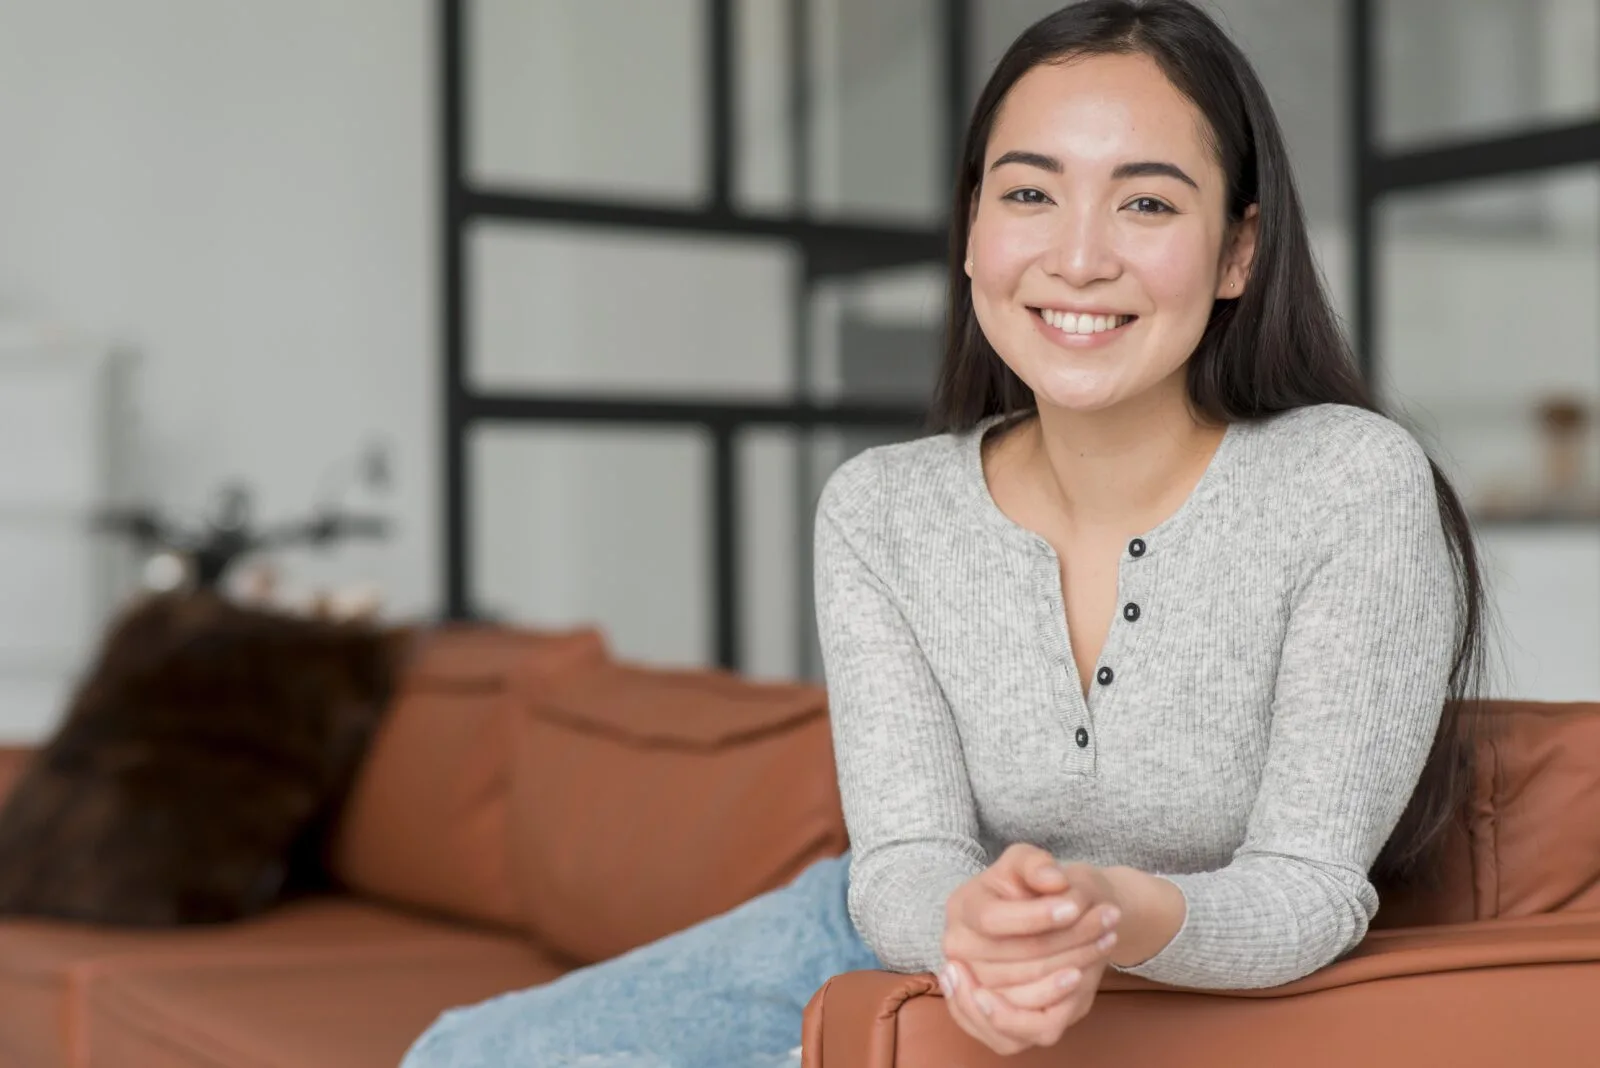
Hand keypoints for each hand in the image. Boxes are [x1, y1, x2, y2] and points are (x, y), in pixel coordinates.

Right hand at [938, 845, 1122, 1052]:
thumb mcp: (1026, 862)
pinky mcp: (996, 1021)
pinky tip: (1080, 976)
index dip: (1036, 916)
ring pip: (1026, 993)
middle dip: (1071, 939)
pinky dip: (1058, 1001)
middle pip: (1017, 959)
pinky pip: (1029, 1025)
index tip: (1074, 906)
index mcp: (961, 910)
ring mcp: (974, 989)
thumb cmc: (1025, 887)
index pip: (993, 921)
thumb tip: (1054, 880)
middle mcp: (958, 953)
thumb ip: (1035, 863)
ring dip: (1072, 967)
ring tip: (1104, 942)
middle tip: (1110, 918)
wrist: (1027, 919)